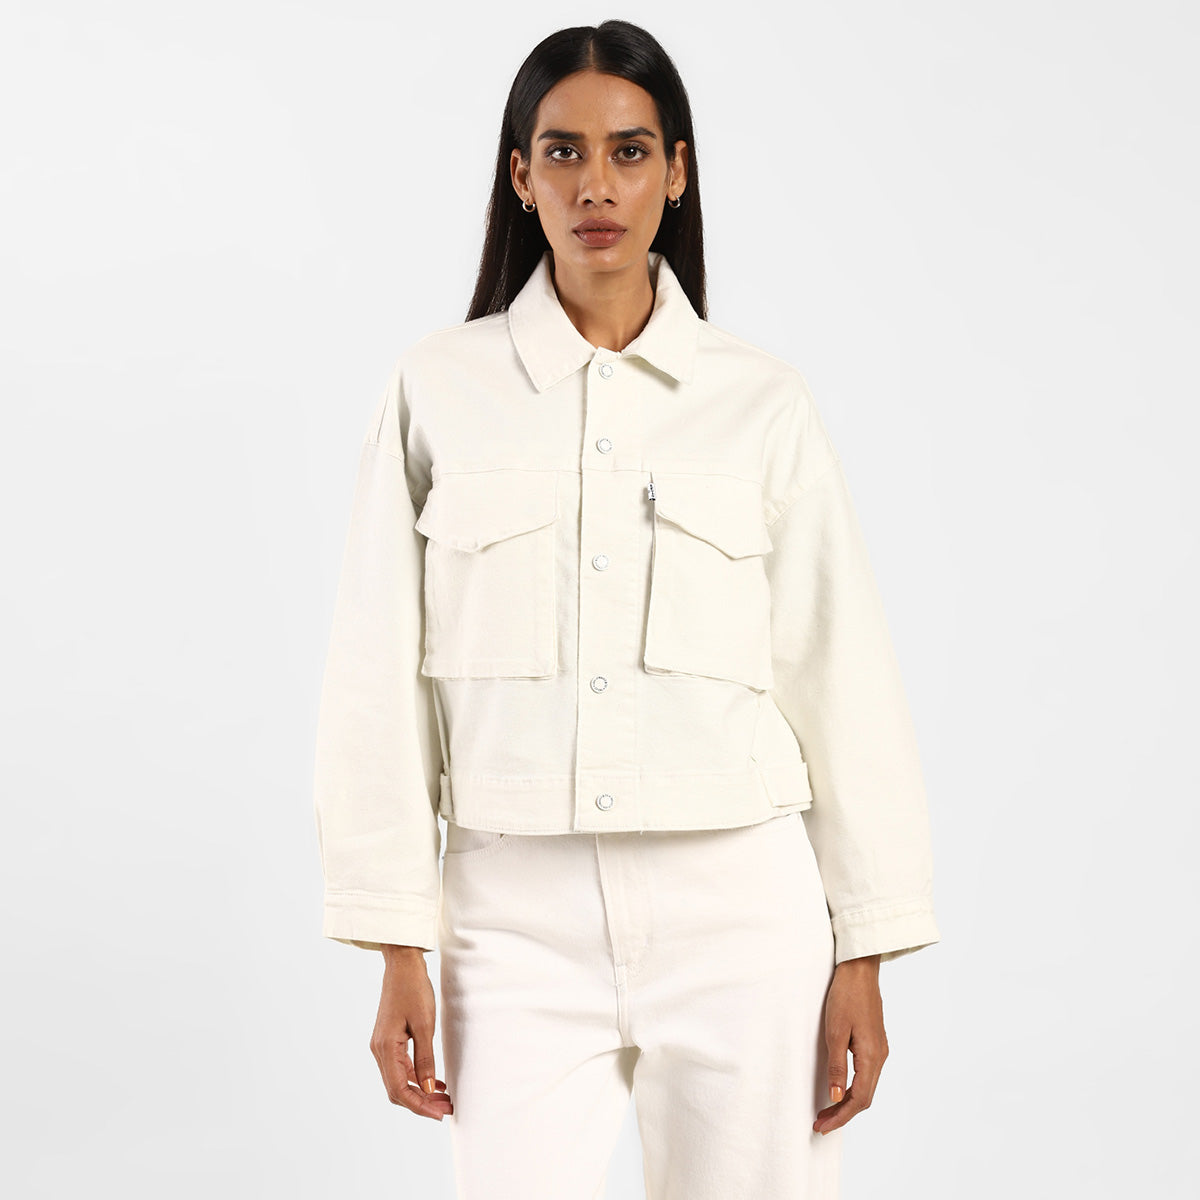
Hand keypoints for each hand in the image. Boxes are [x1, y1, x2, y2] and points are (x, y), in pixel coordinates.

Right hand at [369, 945, 453, 1120]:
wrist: (403, 963)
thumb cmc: (414, 989)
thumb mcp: (424, 1024)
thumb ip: (425, 1059)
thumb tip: (428, 1088)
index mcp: (385, 1048)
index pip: (399, 1090)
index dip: (419, 1106)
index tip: (439, 1114)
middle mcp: (379, 1050)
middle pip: (397, 1089)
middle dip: (421, 1103)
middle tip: (446, 1109)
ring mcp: (382, 1045)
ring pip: (399, 1079)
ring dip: (420, 1091)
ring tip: (444, 1099)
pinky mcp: (389, 1039)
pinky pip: (401, 1066)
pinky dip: (416, 1077)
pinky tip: (434, 1082)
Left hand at [813, 953, 885, 1134]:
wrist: (859, 970)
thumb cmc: (845, 996)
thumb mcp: (835, 1031)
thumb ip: (837, 1065)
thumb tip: (836, 1097)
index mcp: (871, 1056)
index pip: (858, 1099)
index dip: (840, 1116)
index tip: (821, 1126)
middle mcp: (880, 1057)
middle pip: (864, 1098)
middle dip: (843, 1114)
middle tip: (820, 1124)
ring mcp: (879, 1050)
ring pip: (866, 1087)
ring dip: (848, 1103)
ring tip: (826, 1111)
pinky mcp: (875, 1042)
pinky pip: (866, 1075)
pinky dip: (853, 1088)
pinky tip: (840, 1089)